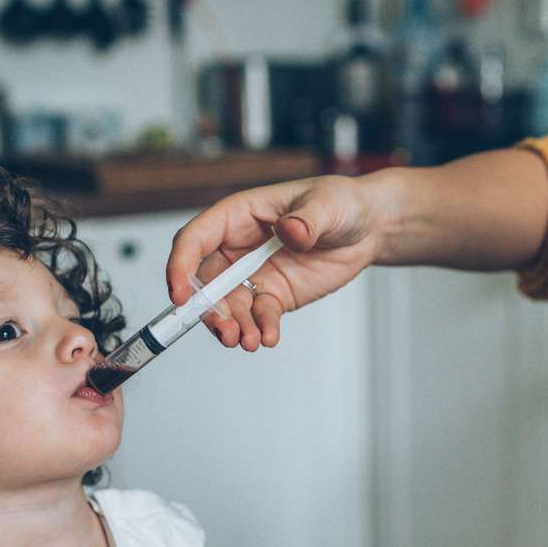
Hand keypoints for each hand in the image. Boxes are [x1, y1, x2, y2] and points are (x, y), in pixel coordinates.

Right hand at [166, 174, 388, 351]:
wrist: (366, 229)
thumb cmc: (340, 204)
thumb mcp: (327, 205)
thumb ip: (307, 220)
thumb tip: (291, 231)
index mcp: (238, 215)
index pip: (195, 239)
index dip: (182, 266)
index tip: (182, 295)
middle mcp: (237, 246)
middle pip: (206, 281)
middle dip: (210, 309)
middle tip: (226, 331)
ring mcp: (253, 274)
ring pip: (229, 305)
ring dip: (233, 326)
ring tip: (249, 342)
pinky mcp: (273, 295)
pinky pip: (258, 316)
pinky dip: (261, 330)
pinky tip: (270, 338)